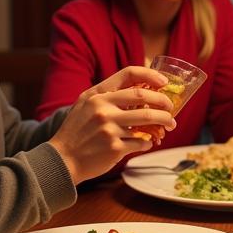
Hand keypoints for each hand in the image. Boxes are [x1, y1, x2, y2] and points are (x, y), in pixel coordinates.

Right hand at [49, 67, 175, 184]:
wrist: (62, 159)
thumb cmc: (77, 131)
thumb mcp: (86, 105)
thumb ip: (108, 96)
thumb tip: (142, 90)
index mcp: (97, 94)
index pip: (128, 74)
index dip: (151, 75)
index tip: (164, 82)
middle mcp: (103, 108)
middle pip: (144, 97)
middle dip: (164, 103)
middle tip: (171, 109)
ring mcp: (109, 128)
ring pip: (148, 120)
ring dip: (164, 123)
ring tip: (169, 126)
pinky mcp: (114, 147)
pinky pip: (142, 142)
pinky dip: (148, 142)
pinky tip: (146, 142)